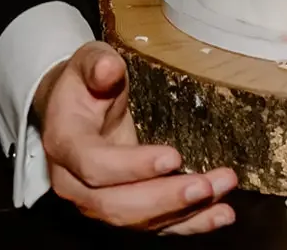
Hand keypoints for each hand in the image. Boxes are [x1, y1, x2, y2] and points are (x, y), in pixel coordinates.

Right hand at [35, 42, 235, 232]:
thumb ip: (97, 64)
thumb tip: (108, 68)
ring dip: (184, 211)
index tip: (174, 157)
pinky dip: (189, 223)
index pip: (95, 165)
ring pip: (139, 220)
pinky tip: (220, 215)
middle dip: (165, 198)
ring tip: (222, 191)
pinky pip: (155, 225)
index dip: (133, 166)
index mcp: (64, 144)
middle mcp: (74, 183)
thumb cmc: (84, 82)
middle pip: (117, 205)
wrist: (73, 109)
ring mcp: (97, 202)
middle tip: (205, 185)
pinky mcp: (122, 209)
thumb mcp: (88, 61)